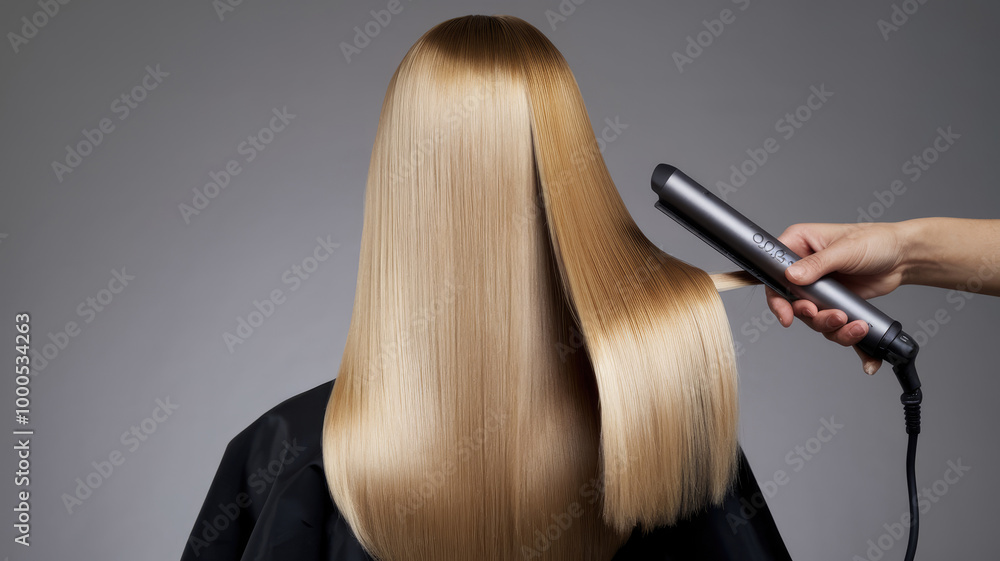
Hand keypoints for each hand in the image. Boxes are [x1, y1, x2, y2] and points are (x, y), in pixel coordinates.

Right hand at [765, 222, 912, 374]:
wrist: (904, 257)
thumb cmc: (876, 241)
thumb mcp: (845, 249)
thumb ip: (817, 264)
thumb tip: (792, 276)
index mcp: (799, 244)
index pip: (773, 271)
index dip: (776, 295)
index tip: (786, 314)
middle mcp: (804, 268)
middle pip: (790, 300)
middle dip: (808, 314)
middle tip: (825, 315)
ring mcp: (818, 288)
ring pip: (810, 317)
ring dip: (829, 326)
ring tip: (850, 323)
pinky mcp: (833, 302)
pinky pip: (829, 324)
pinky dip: (842, 334)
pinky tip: (858, 334)